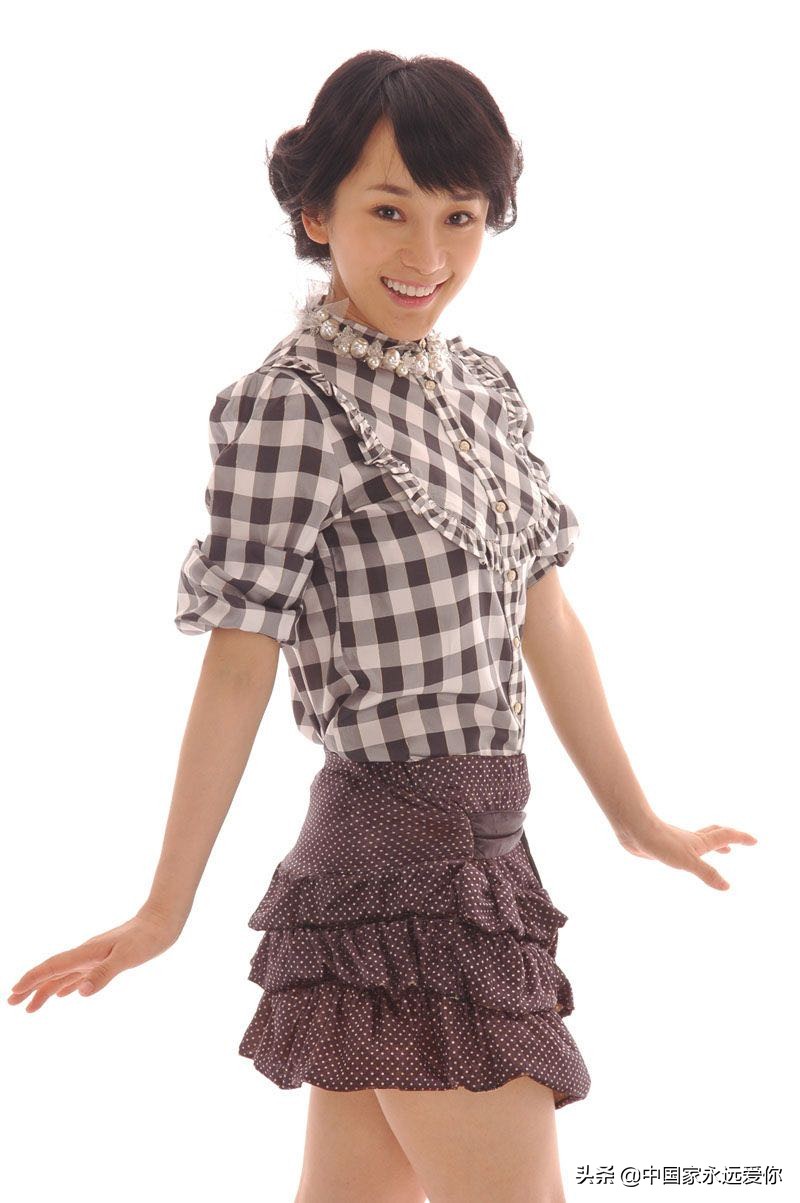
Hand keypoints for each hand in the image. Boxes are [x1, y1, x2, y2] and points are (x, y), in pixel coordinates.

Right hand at [6, 907, 183, 1012]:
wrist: (163, 921)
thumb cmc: (147, 938)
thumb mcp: (127, 957)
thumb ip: (103, 974)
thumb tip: (79, 993)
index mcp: (87, 953)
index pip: (53, 967)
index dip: (33, 980)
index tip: (14, 992)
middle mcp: (87, 954)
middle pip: (53, 972)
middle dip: (32, 987)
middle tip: (12, 1003)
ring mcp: (95, 956)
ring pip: (64, 975)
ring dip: (46, 989)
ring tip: (31, 1006)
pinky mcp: (106, 958)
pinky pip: (79, 974)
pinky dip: (67, 985)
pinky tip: (66, 993)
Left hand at [612, 815, 757, 889]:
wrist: (634, 830)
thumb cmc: (660, 843)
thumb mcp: (687, 861)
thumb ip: (707, 873)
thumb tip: (727, 887)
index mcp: (700, 841)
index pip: (725, 837)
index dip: (740, 838)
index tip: (754, 840)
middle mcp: (691, 840)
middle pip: (715, 834)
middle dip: (729, 838)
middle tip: (739, 841)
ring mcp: (677, 842)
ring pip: (700, 840)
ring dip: (713, 844)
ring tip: (721, 850)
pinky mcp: (665, 846)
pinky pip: (685, 848)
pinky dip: (694, 851)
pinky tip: (686, 856)